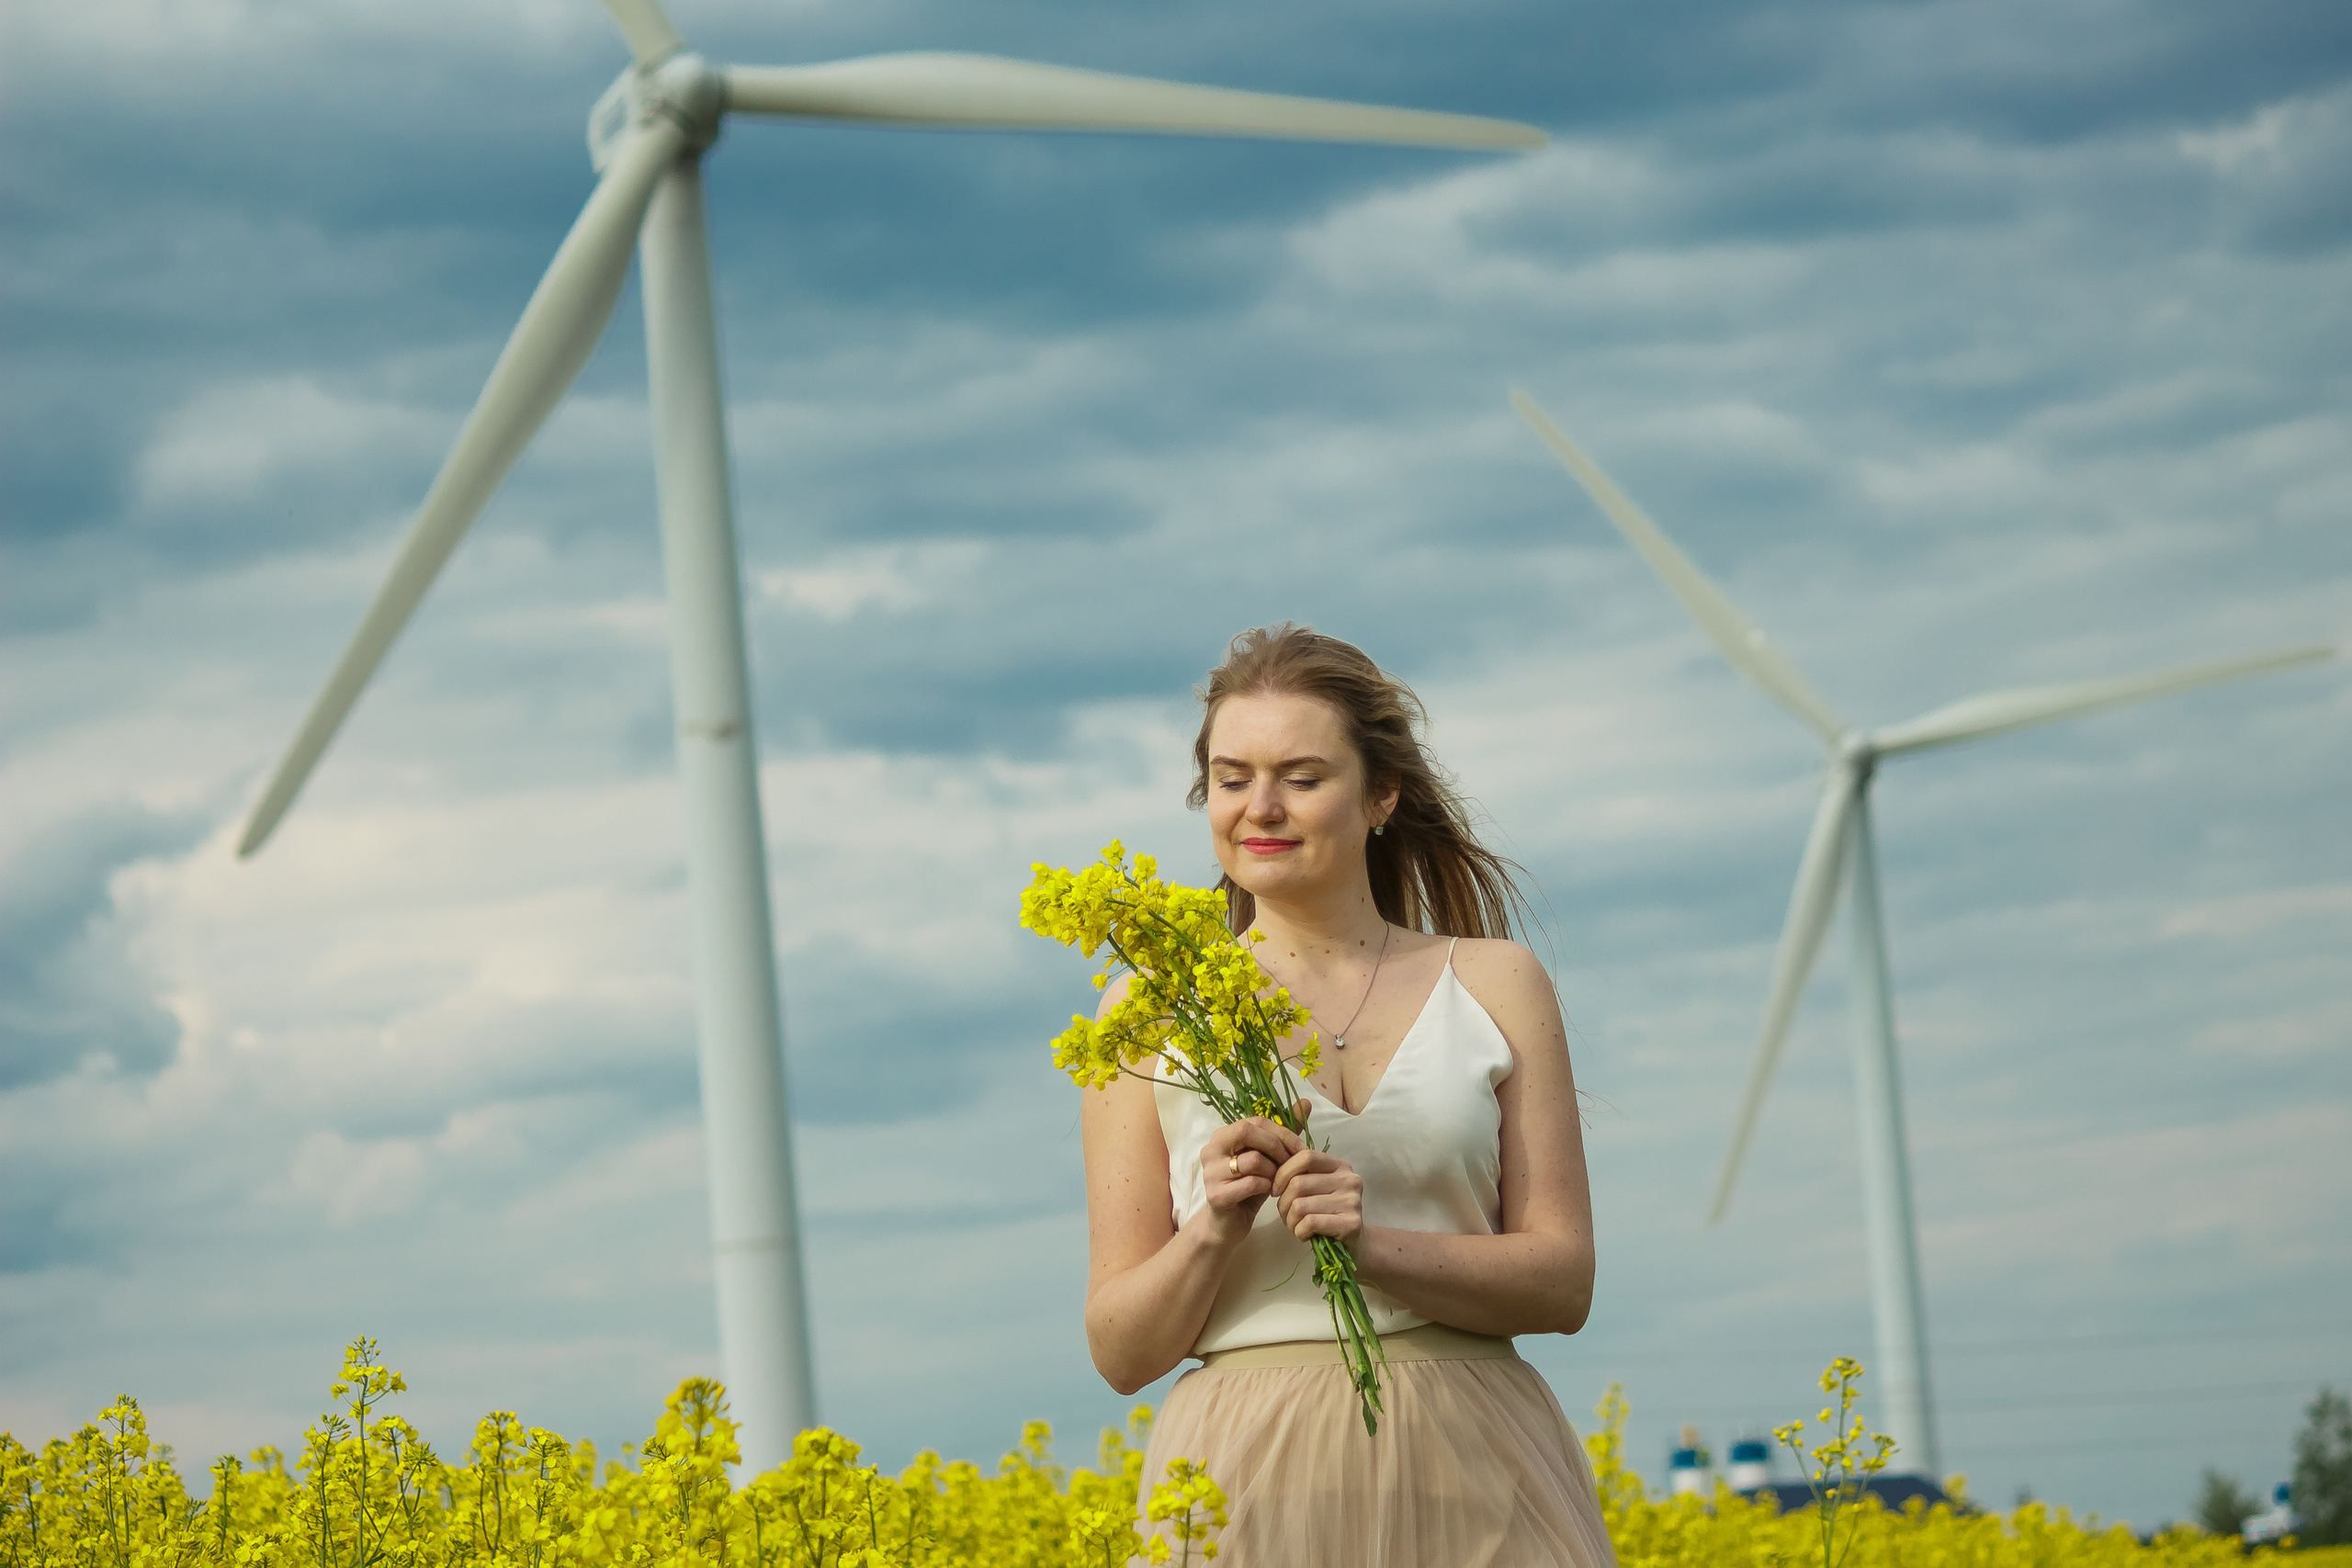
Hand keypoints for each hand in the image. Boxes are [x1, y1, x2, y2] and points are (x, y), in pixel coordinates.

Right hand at [1201, 1116, 1303, 1244]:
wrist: (1229, 1224)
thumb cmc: (1249, 1187)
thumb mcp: (1268, 1158)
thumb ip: (1284, 1132)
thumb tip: (1306, 1102)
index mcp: (1222, 1136)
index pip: (1255, 1121)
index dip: (1281, 1132)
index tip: (1300, 1149)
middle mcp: (1211, 1149)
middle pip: (1247, 1131)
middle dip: (1276, 1147)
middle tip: (1290, 1163)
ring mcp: (1210, 1172)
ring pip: (1252, 1160)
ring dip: (1273, 1172)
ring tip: (1278, 1181)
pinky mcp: (1216, 1195)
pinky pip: (1250, 1183)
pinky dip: (1266, 1187)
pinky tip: (1269, 1193)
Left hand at [1272, 1145, 1363, 1245]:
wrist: (1355, 1244)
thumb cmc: (1328, 1214)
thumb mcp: (1318, 1188)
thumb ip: (1302, 1174)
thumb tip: (1274, 1165)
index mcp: (1340, 1166)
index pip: (1306, 1157)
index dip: (1283, 1173)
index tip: (1276, 1190)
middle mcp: (1349, 1180)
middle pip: (1298, 1183)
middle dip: (1283, 1202)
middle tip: (1286, 1214)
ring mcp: (1352, 1202)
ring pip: (1300, 1205)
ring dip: (1290, 1220)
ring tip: (1295, 1226)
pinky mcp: (1351, 1224)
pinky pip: (1310, 1222)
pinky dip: (1299, 1231)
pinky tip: (1303, 1234)